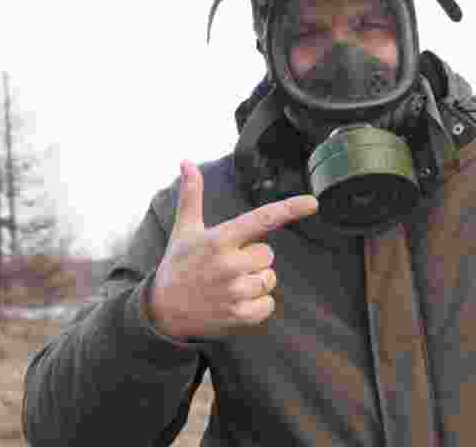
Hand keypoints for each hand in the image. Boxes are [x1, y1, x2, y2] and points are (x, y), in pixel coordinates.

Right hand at [148, 160, 317, 339]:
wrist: (162, 310)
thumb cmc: (178, 264)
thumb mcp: (184, 228)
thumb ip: (192, 194)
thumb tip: (186, 160)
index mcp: (219, 239)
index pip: (261, 219)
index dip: (289, 209)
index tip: (313, 202)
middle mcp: (228, 264)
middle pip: (268, 254)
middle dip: (253, 259)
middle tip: (228, 265)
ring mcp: (234, 291)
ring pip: (269, 280)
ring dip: (255, 282)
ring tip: (228, 284)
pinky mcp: (238, 314)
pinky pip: (268, 305)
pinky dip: (257, 305)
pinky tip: (235, 302)